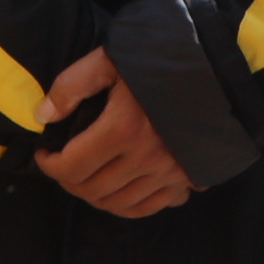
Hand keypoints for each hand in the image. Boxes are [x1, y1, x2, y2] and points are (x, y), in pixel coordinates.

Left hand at [34, 56, 190, 218]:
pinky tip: (120, 190)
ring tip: (87, 178)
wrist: (218, 66)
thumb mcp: (110, 59)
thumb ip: (72, 85)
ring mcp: (170, 171)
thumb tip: (44, 116)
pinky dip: (129, 205)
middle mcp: (146, 157)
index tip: (45, 153)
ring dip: (95, 196)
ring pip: (119, 204)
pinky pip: (152, 206)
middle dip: (68, 182)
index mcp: (122, 128)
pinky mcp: (188, 176)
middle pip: (92, 190)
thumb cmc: (160, 57)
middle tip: (62, 166)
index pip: (71, 166)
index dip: (49, 164)